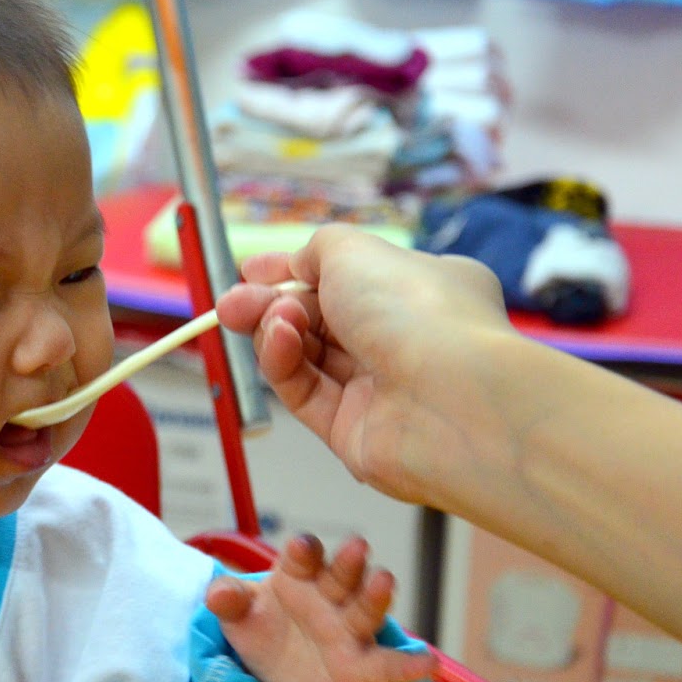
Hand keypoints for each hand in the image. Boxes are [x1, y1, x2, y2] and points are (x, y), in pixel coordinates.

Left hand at [204, 535, 437, 681]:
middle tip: (355, 546)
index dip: (302, 551)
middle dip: (348, 562)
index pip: (301, 557)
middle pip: (341, 576)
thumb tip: (215, 594)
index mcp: (298, 576)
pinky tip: (426, 663)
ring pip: (365, 611)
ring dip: (375, 596)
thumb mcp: (238, 615)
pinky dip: (408, 665)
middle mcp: (329, 598)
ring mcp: (348, 631)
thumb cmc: (261, 628)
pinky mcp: (361, 667)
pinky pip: (386, 665)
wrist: (274, 676)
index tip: (301, 546)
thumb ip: (229, 601)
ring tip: (384, 581)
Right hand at [215, 225, 512, 505]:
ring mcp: (379, 387)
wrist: (451, 398)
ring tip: (251, 316)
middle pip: (318, 318)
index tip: (251, 270)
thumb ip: (316, 250)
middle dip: (270, 303)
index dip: (296, 271)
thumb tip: (294, 264)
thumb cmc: (417, 312)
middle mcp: (402, 339)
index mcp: (419, 290)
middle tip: (230, 302)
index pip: (347, 278)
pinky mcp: (352, 430)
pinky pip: (304, 391)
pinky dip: (283, 363)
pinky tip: (276, 340)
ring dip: (274, 329)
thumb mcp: (356, 251)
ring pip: (306, 354)